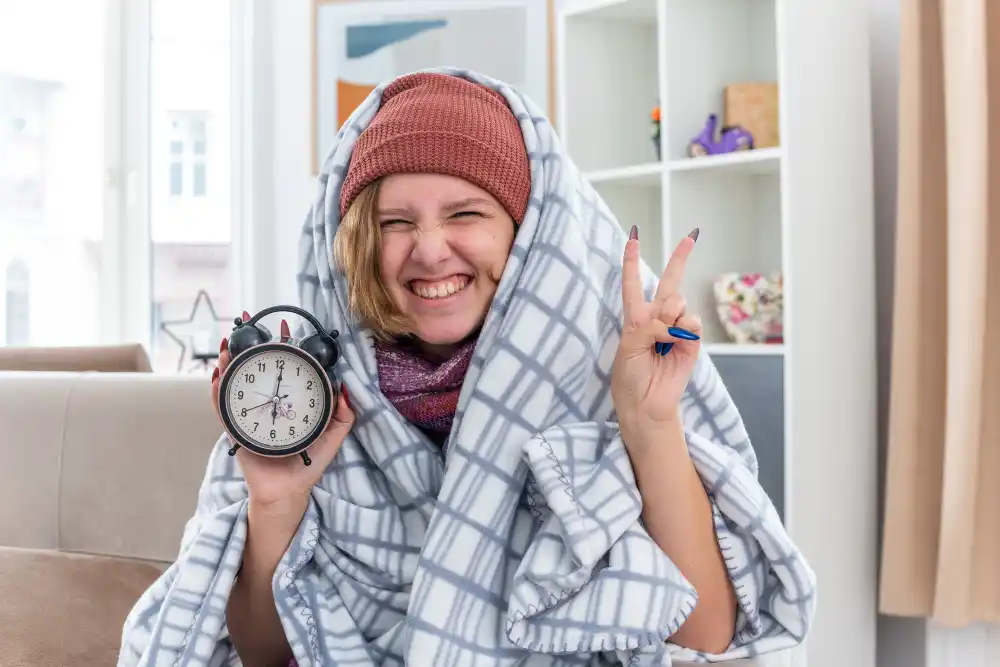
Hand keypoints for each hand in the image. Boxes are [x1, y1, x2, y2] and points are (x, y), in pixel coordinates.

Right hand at [211, 312, 354, 512]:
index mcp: (287, 402)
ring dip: (229, 362)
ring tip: (230, 345)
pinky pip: (222, 409)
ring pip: (235, 383)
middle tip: (249, 323)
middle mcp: (266, 404)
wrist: (289, 492)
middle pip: (255, 369)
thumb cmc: (309, 465)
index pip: (285, 367)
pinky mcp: (235, 431)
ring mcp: (248, 416)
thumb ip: (343, 414)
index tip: (285, 326)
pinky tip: (218, 377)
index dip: (283, 346)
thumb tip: (344, 388)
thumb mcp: (333, 435)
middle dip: (250, 346)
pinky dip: (217, 393)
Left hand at [611, 228, 701, 442]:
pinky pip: (692, 322)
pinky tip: (677, 340)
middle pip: (669, 283)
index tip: (633, 238)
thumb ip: (648, 326)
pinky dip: (684, 328)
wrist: (646, 404)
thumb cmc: (629, 377)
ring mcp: (676, 329)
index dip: (632, 262)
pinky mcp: (691, 342)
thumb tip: (675, 318)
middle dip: (680, 258)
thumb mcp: (628, 347)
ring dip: (671, 313)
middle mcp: (657, 320)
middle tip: (690, 237)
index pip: (633, 285)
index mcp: (635, 319)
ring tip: (663, 337)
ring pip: (679, 302)